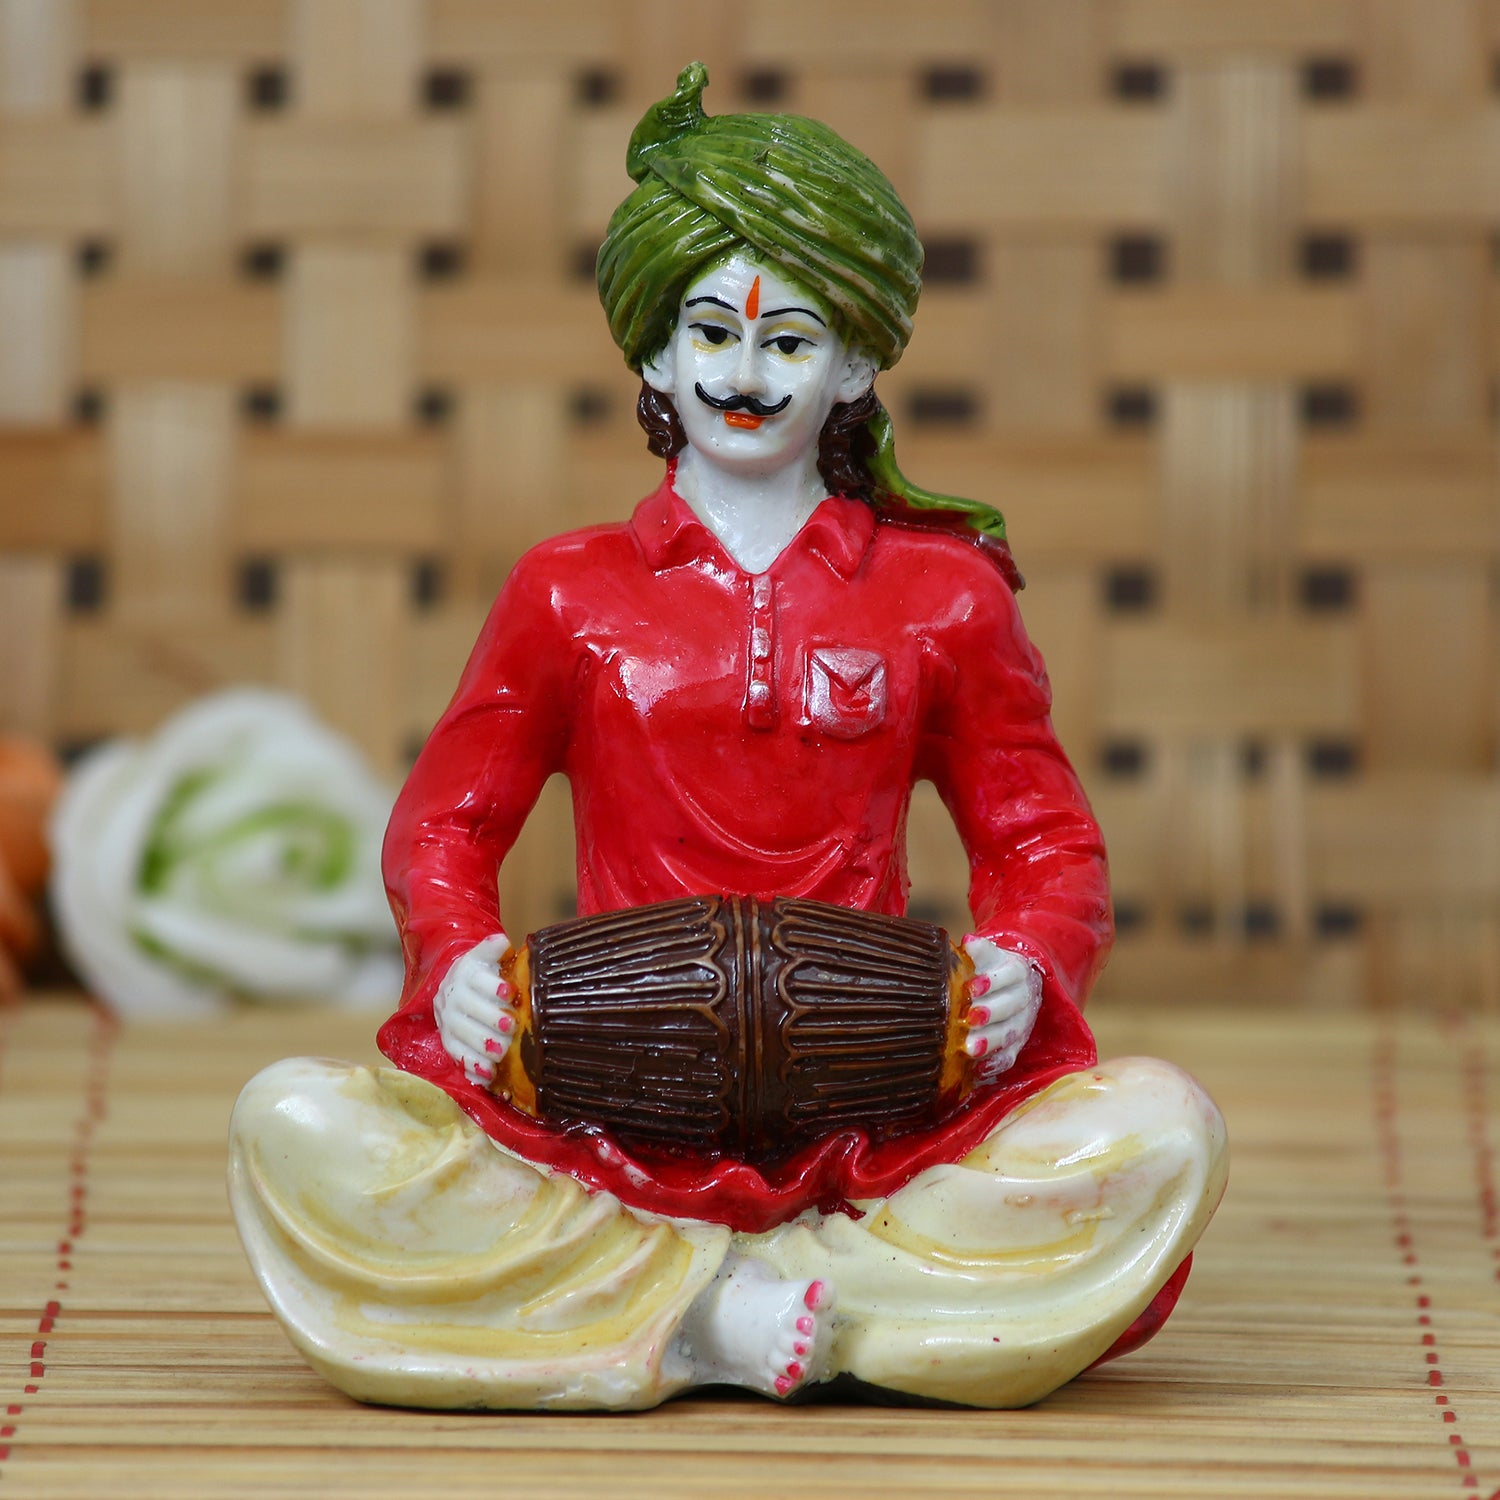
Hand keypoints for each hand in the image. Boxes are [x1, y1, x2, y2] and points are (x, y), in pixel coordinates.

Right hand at [434, 933, 515, 1087]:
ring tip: (501, 1053)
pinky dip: (472, 1067)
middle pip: (468, 1010)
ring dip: (481, 1045)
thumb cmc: (482, 973)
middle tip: (511, 1027)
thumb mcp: (486, 956)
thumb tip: (502, 942)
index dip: (492, 985)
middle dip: (490, 1019)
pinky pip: (457, 1057)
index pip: (475, 979)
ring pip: (461, 1036)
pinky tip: (488, 1074)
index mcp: (464, 974)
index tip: (510, 991)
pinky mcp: (449, 1044)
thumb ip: (492, 949)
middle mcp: (452, 999)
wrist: (456, 986)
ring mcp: (448, 1023)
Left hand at [961, 936, 1041, 1081]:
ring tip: (969, 1049)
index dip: (991, 982)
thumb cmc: (989, 968)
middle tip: (969, 1019)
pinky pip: (1009, 1057)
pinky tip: (979, 1070)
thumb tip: (969, 942)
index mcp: (1018, 971)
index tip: (970, 987)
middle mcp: (1025, 998)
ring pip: (1010, 1033)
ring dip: (990, 1042)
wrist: (1010, 985)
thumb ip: (979, 950)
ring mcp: (1022, 1023)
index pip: (1009, 975)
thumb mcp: (987, 955)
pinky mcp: (1017, 1045)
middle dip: (990, 1013)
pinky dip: (995, 1064)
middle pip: (1011, 1006)